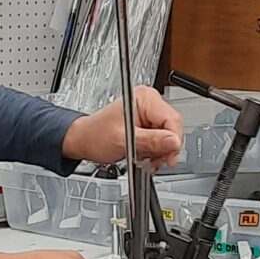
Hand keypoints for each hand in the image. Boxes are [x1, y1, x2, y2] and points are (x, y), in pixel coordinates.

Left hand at [62, 84, 182, 172]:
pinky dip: (155, 150)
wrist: (85, 140)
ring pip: (168, 136)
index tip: (168, 157)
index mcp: (144, 98)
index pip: (172, 119)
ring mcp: (149, 112)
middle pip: (172, 128)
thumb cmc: (95, 135)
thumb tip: (174, 142)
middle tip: (153, 160)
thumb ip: (151, 141)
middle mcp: (149, 101)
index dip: (173, 141)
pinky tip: (144, 154)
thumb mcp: (124, 140)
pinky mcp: (148, 123)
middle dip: (165, 148)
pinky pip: (161, 139)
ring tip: (144, 158)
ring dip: (160, 151)